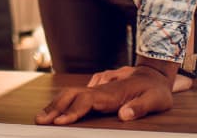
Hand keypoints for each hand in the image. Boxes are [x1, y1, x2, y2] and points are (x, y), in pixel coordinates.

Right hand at [36, 65, 173, 124]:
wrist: (155, 74)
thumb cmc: (156, 90)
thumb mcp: (156, 100)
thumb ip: (140, 107)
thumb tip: (123, 114)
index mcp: (112, 93)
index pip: (87, 100)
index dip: (73, 111)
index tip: (61, 122)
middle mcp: (101, 90)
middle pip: (72, 95)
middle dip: (55, 107)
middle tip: (40, 121)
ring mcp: (98, 90)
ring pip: (71, 94)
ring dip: (55, 105)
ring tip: (41, 117)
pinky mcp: (97, 92)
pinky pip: (76, 96)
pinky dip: (62, 103)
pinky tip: (53, 111)